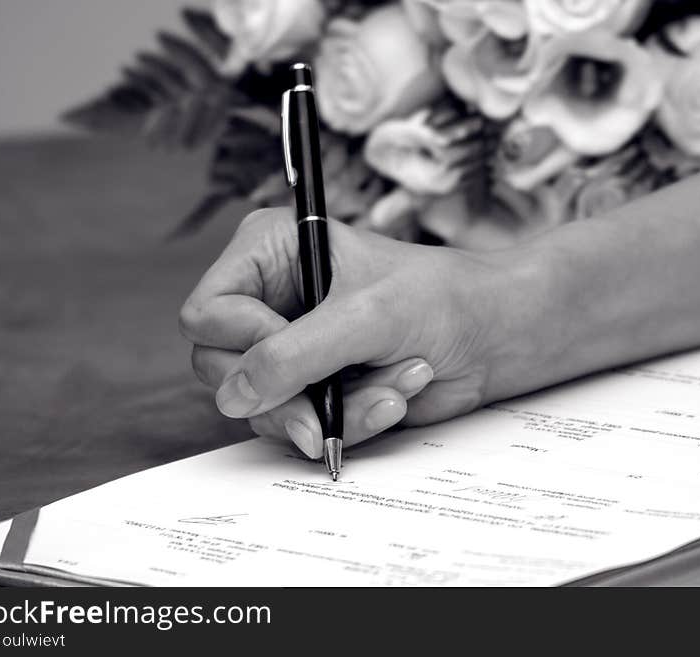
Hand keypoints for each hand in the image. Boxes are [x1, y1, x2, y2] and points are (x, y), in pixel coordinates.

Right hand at [179, 208, 534, 457]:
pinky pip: (303, 425)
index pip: (208, 312)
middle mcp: (270, 301)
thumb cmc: (440, 298)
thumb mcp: (365, 317)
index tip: (298, 349)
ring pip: (264, 407)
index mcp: (270, 254)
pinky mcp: (315, 388)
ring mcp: (291, 349)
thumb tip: (233, 396)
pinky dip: (352, 421)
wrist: (491, 336)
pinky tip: (395, 395)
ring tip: (394, 384)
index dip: (244, 341)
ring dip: (335, 408)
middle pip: (222, 368)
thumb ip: (294, 355)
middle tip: (325, 407)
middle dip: (288, 393)